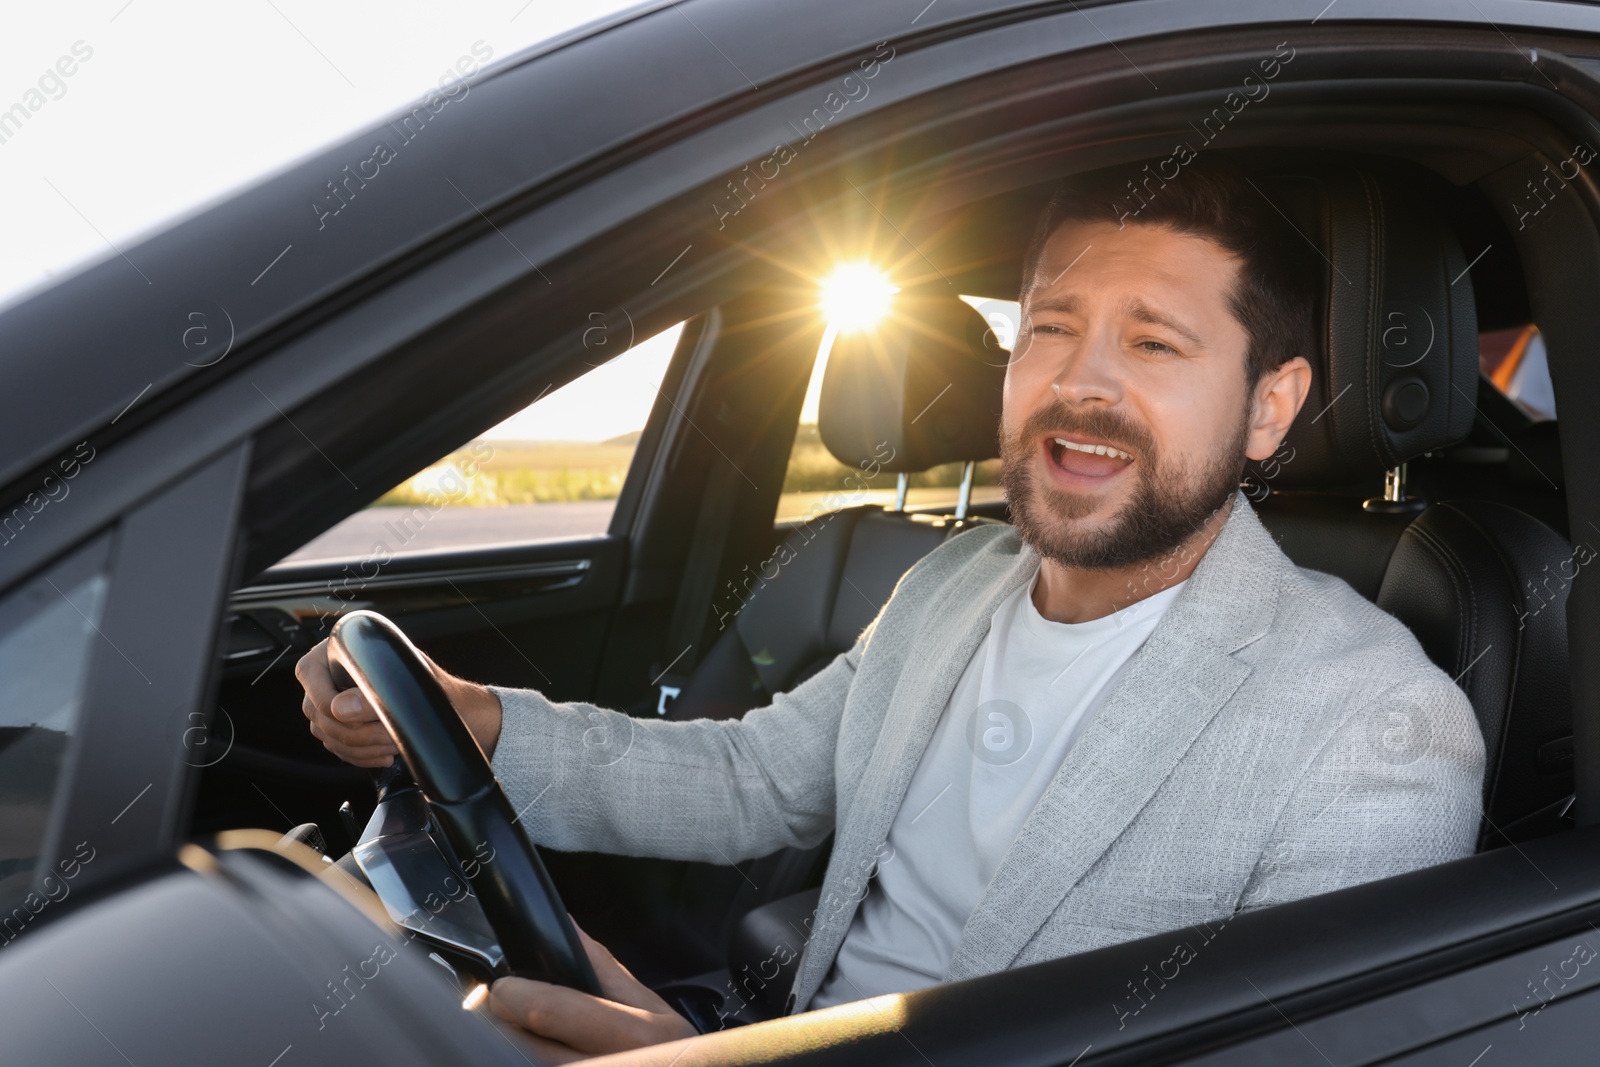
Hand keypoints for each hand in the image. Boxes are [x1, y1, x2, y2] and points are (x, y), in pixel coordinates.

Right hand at [295, 636, 503, 766]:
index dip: (329, 701)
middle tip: (390, 737)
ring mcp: (332, 699)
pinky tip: (384, 755)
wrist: (452, 707)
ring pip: (326, 733)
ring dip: (360, 747)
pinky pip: (336, 746)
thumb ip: (378, 692)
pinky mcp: (341, 725)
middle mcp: (330, 671)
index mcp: (343, 647)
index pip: (310, 675)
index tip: (358, 718)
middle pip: (319, 711)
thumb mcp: (415, 684)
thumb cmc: (436, 686)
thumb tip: (343, 708)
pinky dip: (359, 756)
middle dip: (356, 732)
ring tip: (392, 745)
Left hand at [490, 924, 696, 1061]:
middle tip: (499, 1009)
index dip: (513, 995)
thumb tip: (566, 927)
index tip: (502, 986)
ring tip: (518, 1031)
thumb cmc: (670, 1049)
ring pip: (523, 1061)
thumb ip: (602, 966)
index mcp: (633, 1034)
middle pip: (525, 1046)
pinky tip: (534, 1048)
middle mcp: (610, 1066)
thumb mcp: (649, 1004)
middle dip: (504, 1023)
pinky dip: (525, 1058)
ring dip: (511, 1045)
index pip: (548, 1011)